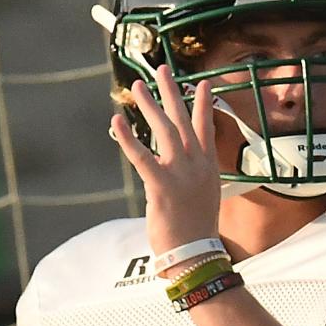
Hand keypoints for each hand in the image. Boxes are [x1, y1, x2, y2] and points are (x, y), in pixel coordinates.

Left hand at [109, 65, 220, 263]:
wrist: (195, 255)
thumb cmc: (196, 235)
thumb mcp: (203, 202)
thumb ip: (194, 183)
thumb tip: (182, 180)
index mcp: (209, 169)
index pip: (207, 129)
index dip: (203, 105)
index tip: (201, 84)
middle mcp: (197, 166)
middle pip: (183, 121)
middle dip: (171, 93)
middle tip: (161, 70)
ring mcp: (181, 174)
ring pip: (165, 130)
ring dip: (150, 105)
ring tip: (137, 87)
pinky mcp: (162, 186)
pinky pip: (141, 157)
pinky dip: (128, 138)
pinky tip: (117, 121)